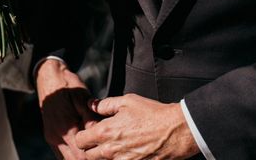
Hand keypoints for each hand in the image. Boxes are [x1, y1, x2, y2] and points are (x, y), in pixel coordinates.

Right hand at [36, 59, 99, 159]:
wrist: (49, 78)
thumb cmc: (68, 86)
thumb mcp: (82, 98)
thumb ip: (90, 117)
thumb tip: (99, 133)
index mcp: (65, 129)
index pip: (82, 156)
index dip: (95, 157)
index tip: (106, 152)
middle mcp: (56, 137)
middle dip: (89, 159)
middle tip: (103, 153)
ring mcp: (52, 138)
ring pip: (67, 159)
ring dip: (80, 158)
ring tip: (94, 150)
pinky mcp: (50, 136)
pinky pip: (62, 154)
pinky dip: (73, 154)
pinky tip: (84, 148)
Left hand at [75, 94, 199, 159]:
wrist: (176, 131)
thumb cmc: (152, 113)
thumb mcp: (127, 101)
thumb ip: (105, 104)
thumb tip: (91, 105)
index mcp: (106, 132)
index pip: (80, 140)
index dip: (83, 135)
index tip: (90, 131)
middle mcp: (111, 151)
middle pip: (88, 156)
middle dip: (91, 148)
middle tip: (101, 139)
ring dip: (105, 155)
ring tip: (116, 144)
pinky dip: (119, 159)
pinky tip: (128, 151)